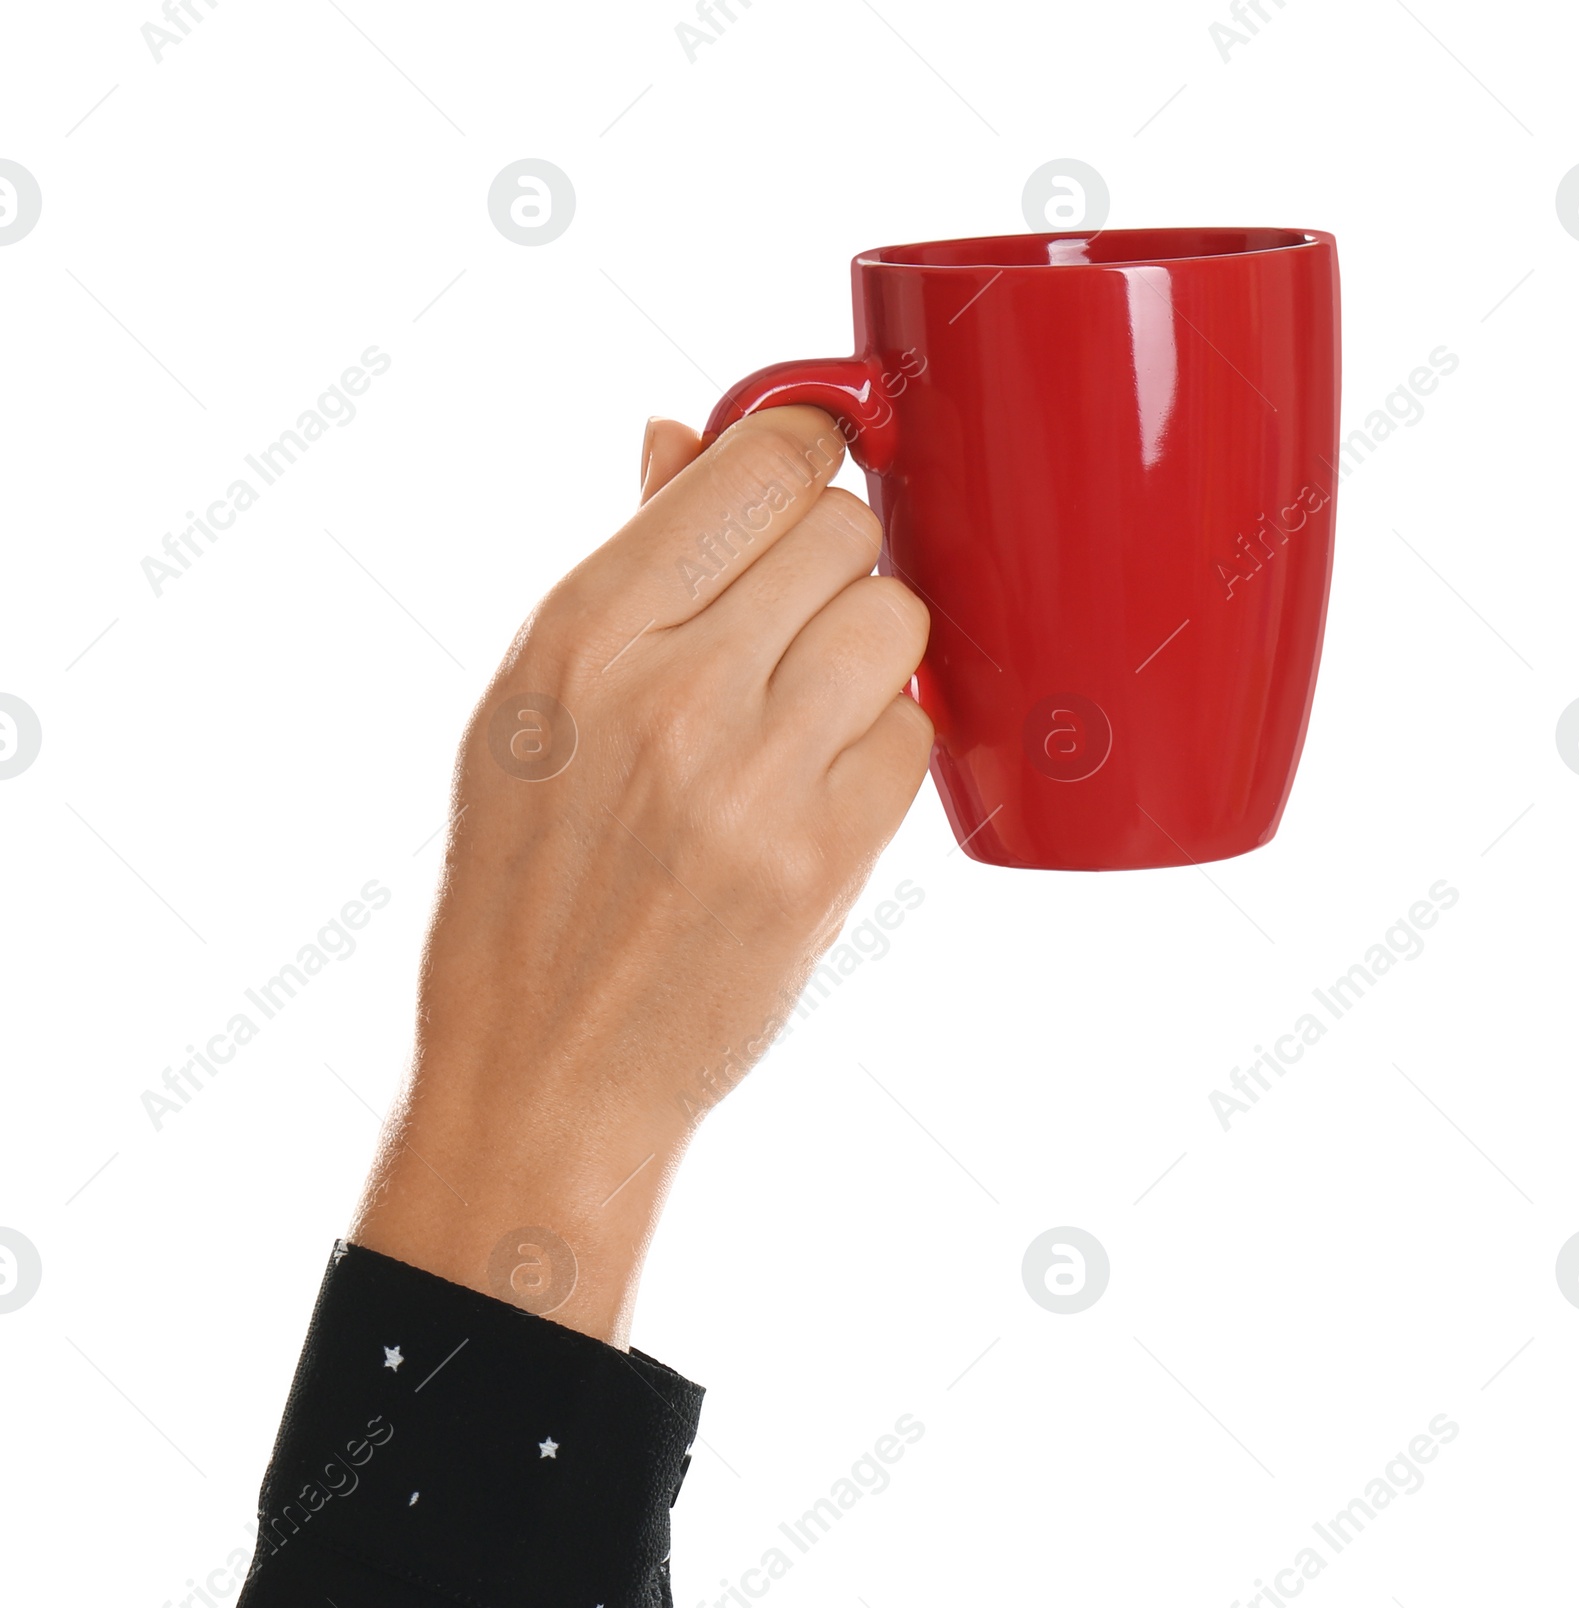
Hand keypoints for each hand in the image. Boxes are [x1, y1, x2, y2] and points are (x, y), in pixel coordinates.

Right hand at [350, 406, 931, 1343]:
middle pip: (846, 530)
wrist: (542, 1065)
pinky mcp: (819, 860)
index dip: (810, 453)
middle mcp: (668, 686)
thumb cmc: (528, 887)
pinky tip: (822, 789)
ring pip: (896, 621)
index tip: (813, 477)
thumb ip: (624, 562)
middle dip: (835, 564)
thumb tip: (682, 435)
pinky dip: (883, 751)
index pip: (763, 461)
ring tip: (808, 713)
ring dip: (871, 655)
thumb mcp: (529, 708)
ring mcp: (750, 775)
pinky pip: (913, 735)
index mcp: (582, 630)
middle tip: (794, 627)